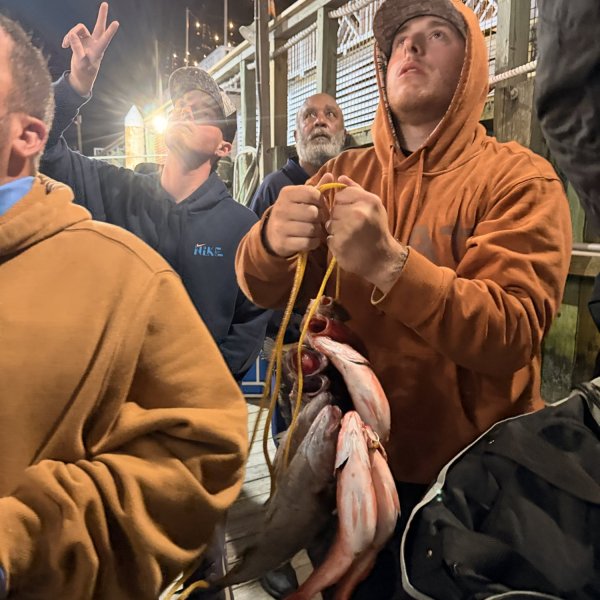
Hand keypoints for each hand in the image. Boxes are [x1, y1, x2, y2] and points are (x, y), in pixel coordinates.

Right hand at [62, 2, 118, 95]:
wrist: (81, 76)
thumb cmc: (84, 72)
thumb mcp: (80, 62)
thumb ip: (76, 49)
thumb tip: (72, 34)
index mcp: (98, 50)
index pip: (105, 39)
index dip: (110, 31)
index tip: (116, 23)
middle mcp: (94, 43)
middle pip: (99, 26)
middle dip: (101, 15)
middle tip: (105, 4)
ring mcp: (88, 41)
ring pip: (79, 29)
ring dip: (70, 35)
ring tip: (65, 44)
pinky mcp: (81, 40)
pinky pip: (72, 34)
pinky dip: (67, 38)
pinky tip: (64, 46)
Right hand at [263, 174, 332, 257]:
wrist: (271, 234)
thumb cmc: (292, 212)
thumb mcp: (301, 198)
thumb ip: (317, 188)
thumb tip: (331, 176)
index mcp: (287, 193)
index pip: (313, 194)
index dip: (321, 201)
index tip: (318, 205)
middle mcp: (281, 209)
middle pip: (313, 213)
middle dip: (319, 218)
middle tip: (317, 220)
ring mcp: (281, 227)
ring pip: (311, 229)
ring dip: (317, 231)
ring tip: (314, 230)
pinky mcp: (283, 243)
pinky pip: (308, 243)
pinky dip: (313, 242)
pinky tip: (310, 239)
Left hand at [327, 176, 406, 291]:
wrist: (382, 259)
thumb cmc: (376, 230)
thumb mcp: (372, 206)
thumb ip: (355, 190)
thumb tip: (340, 177)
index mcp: (368, 201)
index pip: (340, 195)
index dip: (343, 204)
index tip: (351, 212)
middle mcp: (359, 213)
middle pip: (334, 209)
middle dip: (339, 217)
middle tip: (351, 226)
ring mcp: (349, 229)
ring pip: (329, 223)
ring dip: (335, 230)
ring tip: (349, 235)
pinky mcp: (340, 244)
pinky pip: (329, 237)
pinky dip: (334, 242)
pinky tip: (346, 244)